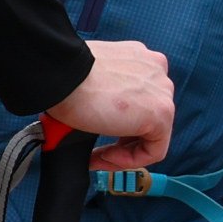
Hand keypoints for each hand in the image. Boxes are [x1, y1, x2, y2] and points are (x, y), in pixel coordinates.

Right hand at [49, 41, 173, 171]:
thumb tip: (98, 117)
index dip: (118, 124)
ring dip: (124, 151)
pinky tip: (106, 156)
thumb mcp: (91, 82)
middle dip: (122, 138)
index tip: (97, 135)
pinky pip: (155, 149)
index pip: (140, 101)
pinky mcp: (162, 112)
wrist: (60, 73)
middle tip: (98, 150)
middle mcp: (156, 73)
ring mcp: (162, 92)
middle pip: (148, 117)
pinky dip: (131, 160)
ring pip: (153, 135)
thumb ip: (105, 95)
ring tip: (98, 156)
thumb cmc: (64, 77)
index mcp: (140, 61)